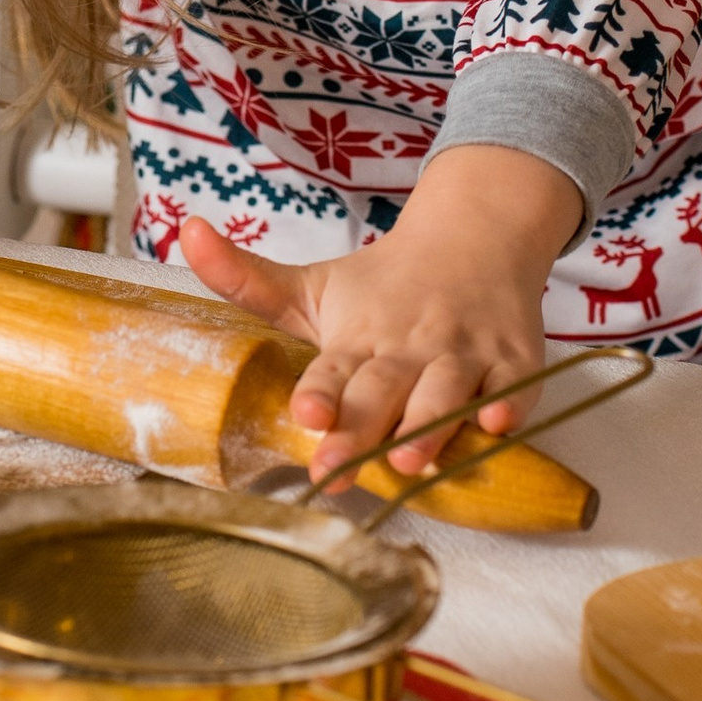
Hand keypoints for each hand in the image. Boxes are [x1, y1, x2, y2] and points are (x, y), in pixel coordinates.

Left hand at [179, 144, 583, 480]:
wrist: (477, 235)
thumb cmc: (386, 282)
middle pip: (384, 391)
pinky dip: (509, 406)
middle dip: (361, 430)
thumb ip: (247, 279)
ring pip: (447, 393)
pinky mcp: (514, 360)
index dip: (319, 393)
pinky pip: (514, 387)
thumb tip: (186, 231)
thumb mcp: (315, 283)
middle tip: (337, 469)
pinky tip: (498, 425)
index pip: (332, 370)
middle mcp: (409, 346)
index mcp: (358, 335)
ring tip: (408, 459)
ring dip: (430, 425)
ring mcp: (464, 353)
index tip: (305, 415)